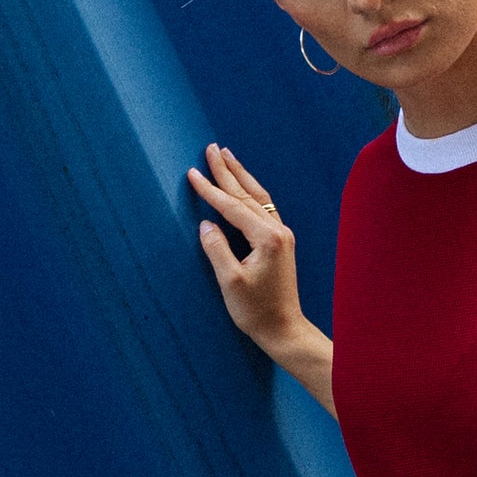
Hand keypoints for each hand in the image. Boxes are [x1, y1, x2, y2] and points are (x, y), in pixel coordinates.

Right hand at [187, 145, 307, 352]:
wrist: (284, 329)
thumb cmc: (256, 311)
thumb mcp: (229, 282)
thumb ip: (217, 249)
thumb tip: (206, 224)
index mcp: (266, 238)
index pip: (232, 206)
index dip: (209, 189)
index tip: (191, 172)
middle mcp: (278, 231)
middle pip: (247, 194)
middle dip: (227, 170)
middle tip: (212, 148)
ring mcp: (282, 236)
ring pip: (258, 197)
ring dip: (241, 176)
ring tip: (227, 156)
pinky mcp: (281, 243)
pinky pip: (264, 208)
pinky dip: (251, 193)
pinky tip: (244, 186)